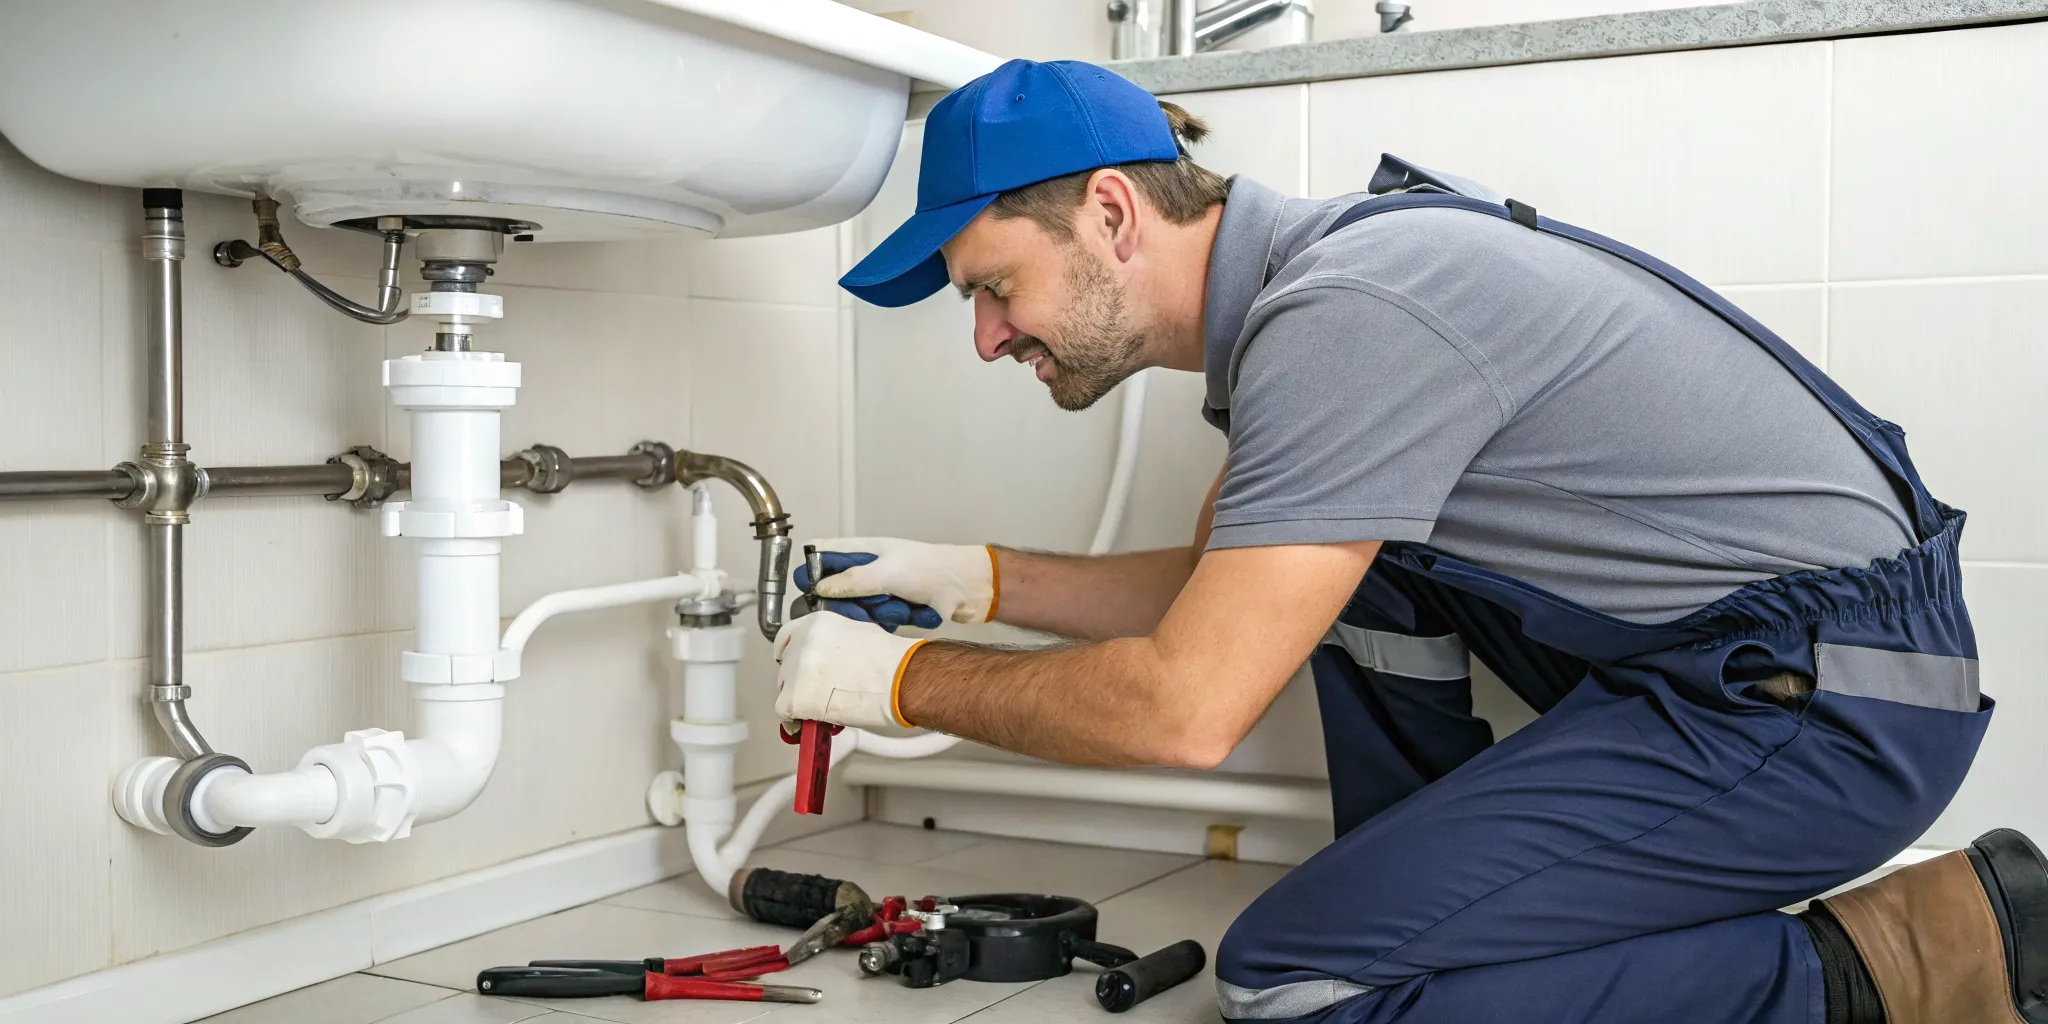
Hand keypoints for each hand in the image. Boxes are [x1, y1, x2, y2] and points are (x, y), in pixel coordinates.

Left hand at [774, 612, 927, 731]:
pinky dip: (796, 721)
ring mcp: (796, 669)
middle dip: (800, 681)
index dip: (790, 655)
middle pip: (787, 666)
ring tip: (826, 708)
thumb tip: (827, 662)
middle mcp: (801, 642)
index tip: (793, 667)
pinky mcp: (795, 697)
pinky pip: (785, 713)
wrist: (902, 680)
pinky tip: (813, 722)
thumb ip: (833, 644)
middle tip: (821, 693)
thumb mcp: (858, 635)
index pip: (786, 637)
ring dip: (801, 700)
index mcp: (816, 623)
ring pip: (786, 689)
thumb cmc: (892, 662)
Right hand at [793, 551, 943, 631]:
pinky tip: (904, 615)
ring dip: (874, 612)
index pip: (821, 553)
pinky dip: (887, 620)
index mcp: (861, 550)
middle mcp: (865, 569)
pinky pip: (874, 621)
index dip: (810, 571)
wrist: (966, 588)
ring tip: (898, 605)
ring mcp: (878, 590)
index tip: (808, 592)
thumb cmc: (927, 570)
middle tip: (867, 606)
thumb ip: (852, 581)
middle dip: (848, 603)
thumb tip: (818, 589)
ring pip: (854, 610)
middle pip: (833, 590)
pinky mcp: (890, 609)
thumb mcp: (887, 572)